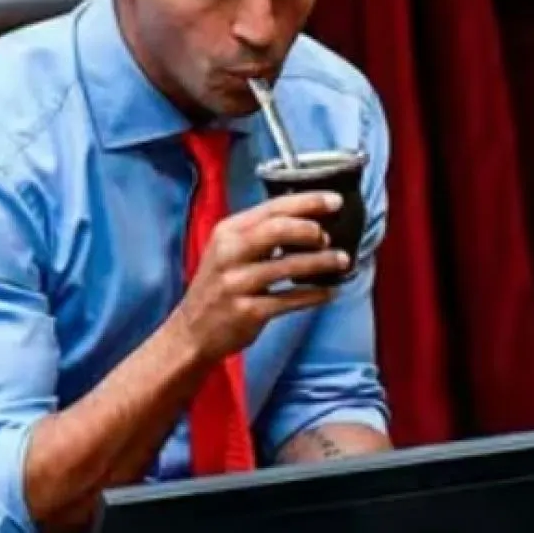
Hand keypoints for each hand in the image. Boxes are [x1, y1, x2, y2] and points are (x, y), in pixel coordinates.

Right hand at [170, 191, 348, 362]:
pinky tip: (330, 292)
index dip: (307, 202)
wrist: (192, 331)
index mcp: (227, 232)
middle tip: (330, 237)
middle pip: (277, 230)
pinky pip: (289, 300)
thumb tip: (308, 221)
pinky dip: (314, 295)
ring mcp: (237, 283)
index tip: (336, 201)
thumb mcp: (228, 252)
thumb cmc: (218, 287)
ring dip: (322, 262)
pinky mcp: (247, 311)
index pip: (271, 208)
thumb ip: (258, 234)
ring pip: (288, 266)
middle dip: (311, 230)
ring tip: (342, 261)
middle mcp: (229, 254)